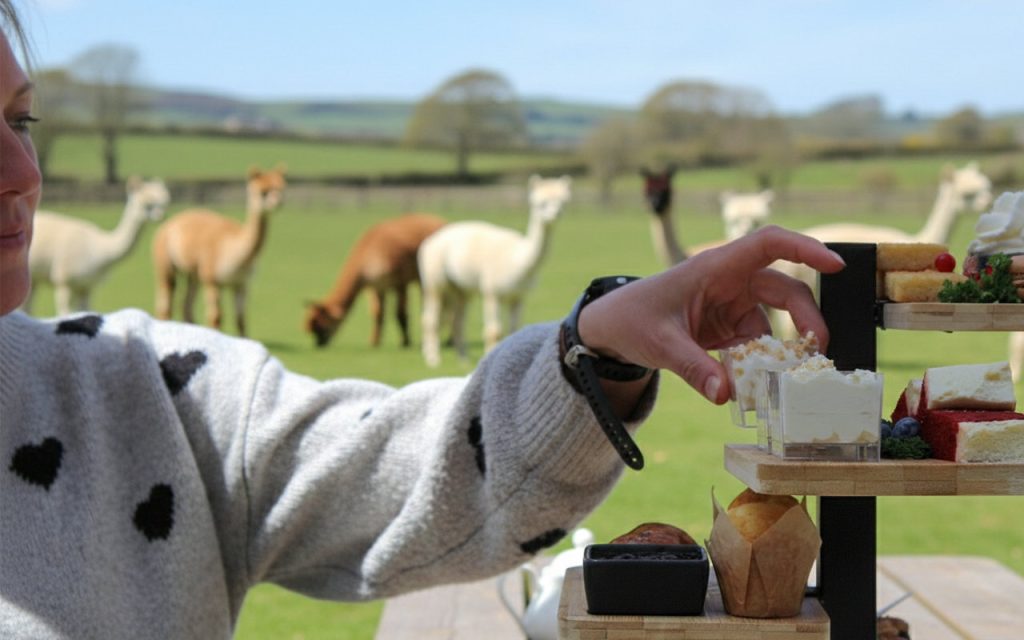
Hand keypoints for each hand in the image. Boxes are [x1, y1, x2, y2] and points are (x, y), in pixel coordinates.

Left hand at [577, 225, 845, 403]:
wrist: (612, 328)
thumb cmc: (633, 319)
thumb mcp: (660, 344)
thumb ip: (693, 368)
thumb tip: (725, 395)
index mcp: (715, 268)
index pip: (767, 244)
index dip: (804, 248)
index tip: (835, 265)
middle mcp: (730, 281)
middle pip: (783, 289)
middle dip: (806, 318)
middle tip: (819, 350)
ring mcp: (732, 305)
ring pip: (774, 322)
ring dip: (784, 349)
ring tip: (789, 379)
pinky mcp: (729, 327)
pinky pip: (757, 344)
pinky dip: (761, 364)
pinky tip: (757, 385)